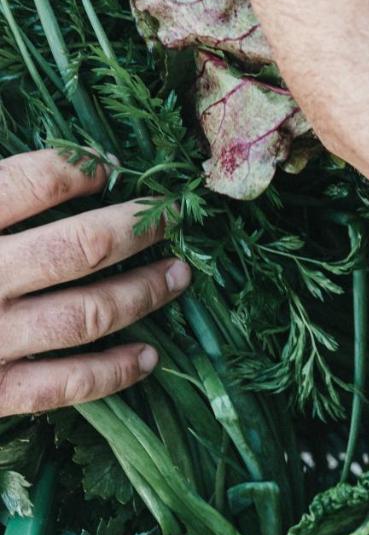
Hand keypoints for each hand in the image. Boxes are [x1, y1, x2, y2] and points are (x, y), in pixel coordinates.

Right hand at [0, 151, 189, 416]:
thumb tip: (29, 148)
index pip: (25, 185)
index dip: (75, 171)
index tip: (107, 166)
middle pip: (76, 249)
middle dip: (135, 229)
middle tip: (173, 216)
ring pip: (84, 315)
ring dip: (142, 294)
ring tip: (178, 276)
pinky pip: (64, 385)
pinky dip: (113, 372)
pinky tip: (148, 355)